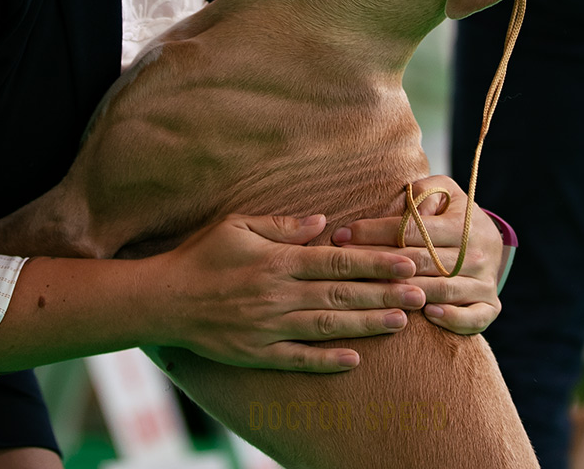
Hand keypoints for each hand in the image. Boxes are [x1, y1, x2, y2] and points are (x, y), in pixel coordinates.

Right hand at [149, 211, 426, 371]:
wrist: (163, 299)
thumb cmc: (202, 254)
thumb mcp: (238, 225)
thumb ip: (282, 225)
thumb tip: (323, 223)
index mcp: (277, 261)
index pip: (336, 261)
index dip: (374, 262)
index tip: (406, 261)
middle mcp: (278, 295)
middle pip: (340, 295)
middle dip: (384, 293)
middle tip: (421, 293)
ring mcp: (269, 328)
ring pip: (327, 327)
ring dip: (366, 325)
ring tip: (401, 322)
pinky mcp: (257, 353)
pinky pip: (298, 359)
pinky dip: (327, 360)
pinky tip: (355, 359)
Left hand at [331, 174, 502, 334]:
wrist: (490, 243)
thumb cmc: (455, 215)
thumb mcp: (444, 192)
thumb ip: (424, 191)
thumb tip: (408, 207)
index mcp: (463, 225)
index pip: (413, 230)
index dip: (376, 231)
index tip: (344, 234)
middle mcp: (476, 255)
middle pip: (421, 261)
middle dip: (379, 262)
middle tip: (345, 263)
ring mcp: (484, 283)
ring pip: (441, 290)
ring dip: (405, 293)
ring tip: (372, 292)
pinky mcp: (489, 307)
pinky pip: (471, 319)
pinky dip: (450, 318)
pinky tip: (425, 314)